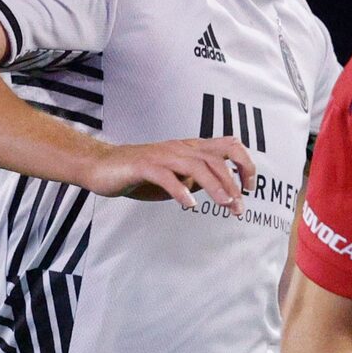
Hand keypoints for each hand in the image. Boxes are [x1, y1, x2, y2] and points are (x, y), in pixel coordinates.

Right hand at [84, 137, 256, 213]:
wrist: (102, 167)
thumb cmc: (140, 173)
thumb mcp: (177, 177)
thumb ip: (198, 179)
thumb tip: (222, 189)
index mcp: (190, 149)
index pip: (227, 146)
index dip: (244, 164)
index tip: (249, 188)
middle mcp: (179, 148)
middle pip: (215, 158)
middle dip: (232, 183)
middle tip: (239, 206)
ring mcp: (161, 156)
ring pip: (195, 165)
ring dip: (214, 186)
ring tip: (225, 204)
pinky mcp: (143, 166)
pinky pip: (166, 176)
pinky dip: (180, 190)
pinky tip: (189, 204)